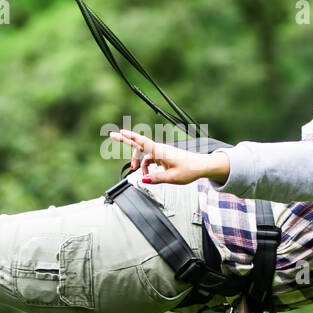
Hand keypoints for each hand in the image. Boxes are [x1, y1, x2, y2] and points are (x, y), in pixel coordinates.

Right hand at [107, 129, 227, 184]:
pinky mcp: (163, 156)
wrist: (201, 166)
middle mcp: (159, 150)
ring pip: (144, 154)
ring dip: (138, 162)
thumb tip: (143, 179)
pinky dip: (146, 165)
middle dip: (125, 140)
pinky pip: (150, 159)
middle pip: (139, 144)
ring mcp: (161, 152)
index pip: (142, 142)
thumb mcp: (172, 178)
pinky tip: (147, 173)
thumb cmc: (189, 169)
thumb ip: (156, 178)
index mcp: (160, 152)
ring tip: (135, 171)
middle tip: (112, 135)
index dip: (130, 137)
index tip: (120, 132)